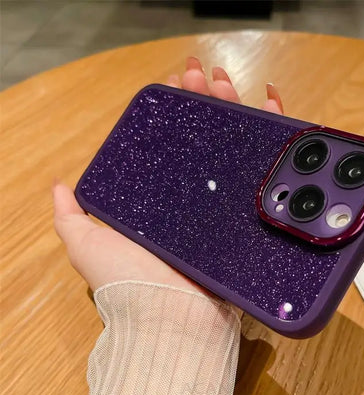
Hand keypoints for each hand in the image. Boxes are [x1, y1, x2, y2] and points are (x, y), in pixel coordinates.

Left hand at [53, 57, 283, 292]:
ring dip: (234, 110)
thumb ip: (70, 218)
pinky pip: (268, 174)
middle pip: (207, 141)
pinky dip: (273, 139)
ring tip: (227, 83)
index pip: (173, 145)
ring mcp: (228, 209)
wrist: (175, 317)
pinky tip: (270, 107)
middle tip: (205, 76)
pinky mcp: (254, 218)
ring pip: (237, 149)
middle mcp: (197, 202)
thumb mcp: (88, 246)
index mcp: (165, 201)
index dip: (175, 113)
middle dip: (206, 102)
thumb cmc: (130, 279)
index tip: (176, 85)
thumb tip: (59, 185)